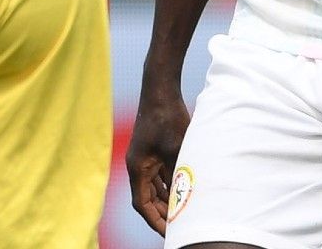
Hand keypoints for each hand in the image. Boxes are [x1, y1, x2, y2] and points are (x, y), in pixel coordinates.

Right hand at [126, 84, 190, 234]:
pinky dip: (168, 186)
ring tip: (182, 213)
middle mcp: (137, 164)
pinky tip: (182, 191)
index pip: (142, 204)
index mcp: (137, 167)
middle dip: (161, 213)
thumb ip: (178, 176)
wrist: (160, 89)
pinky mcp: (151, 149)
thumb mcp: (177, 151)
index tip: (169, 232)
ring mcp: (143, 157)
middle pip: (146, 198)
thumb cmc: (168, 118)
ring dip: (165, 200)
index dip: (155, 220)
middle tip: (179, 226)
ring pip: (153, 187)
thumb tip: (184, 198)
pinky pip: (158, 174)